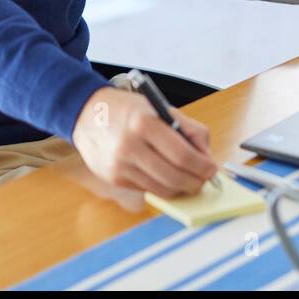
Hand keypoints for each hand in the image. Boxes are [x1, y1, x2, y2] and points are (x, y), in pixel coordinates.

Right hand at [71, 86, 217, 197]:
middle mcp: (129, 146)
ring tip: (188, 179)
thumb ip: (189, 129)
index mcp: (143, 123)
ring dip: (181, 188)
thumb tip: (206, 156)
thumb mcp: (159, 108)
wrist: (86, 114)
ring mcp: (119, 165)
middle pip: (174, 177)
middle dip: (195, 182)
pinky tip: (165, 176)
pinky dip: (161, 187)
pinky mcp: (113, 178)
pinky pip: (147, 190)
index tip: (211, 168)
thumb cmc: (127, 110)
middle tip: (203, 178)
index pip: (182, 155)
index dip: (202, 166)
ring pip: (162, 189)